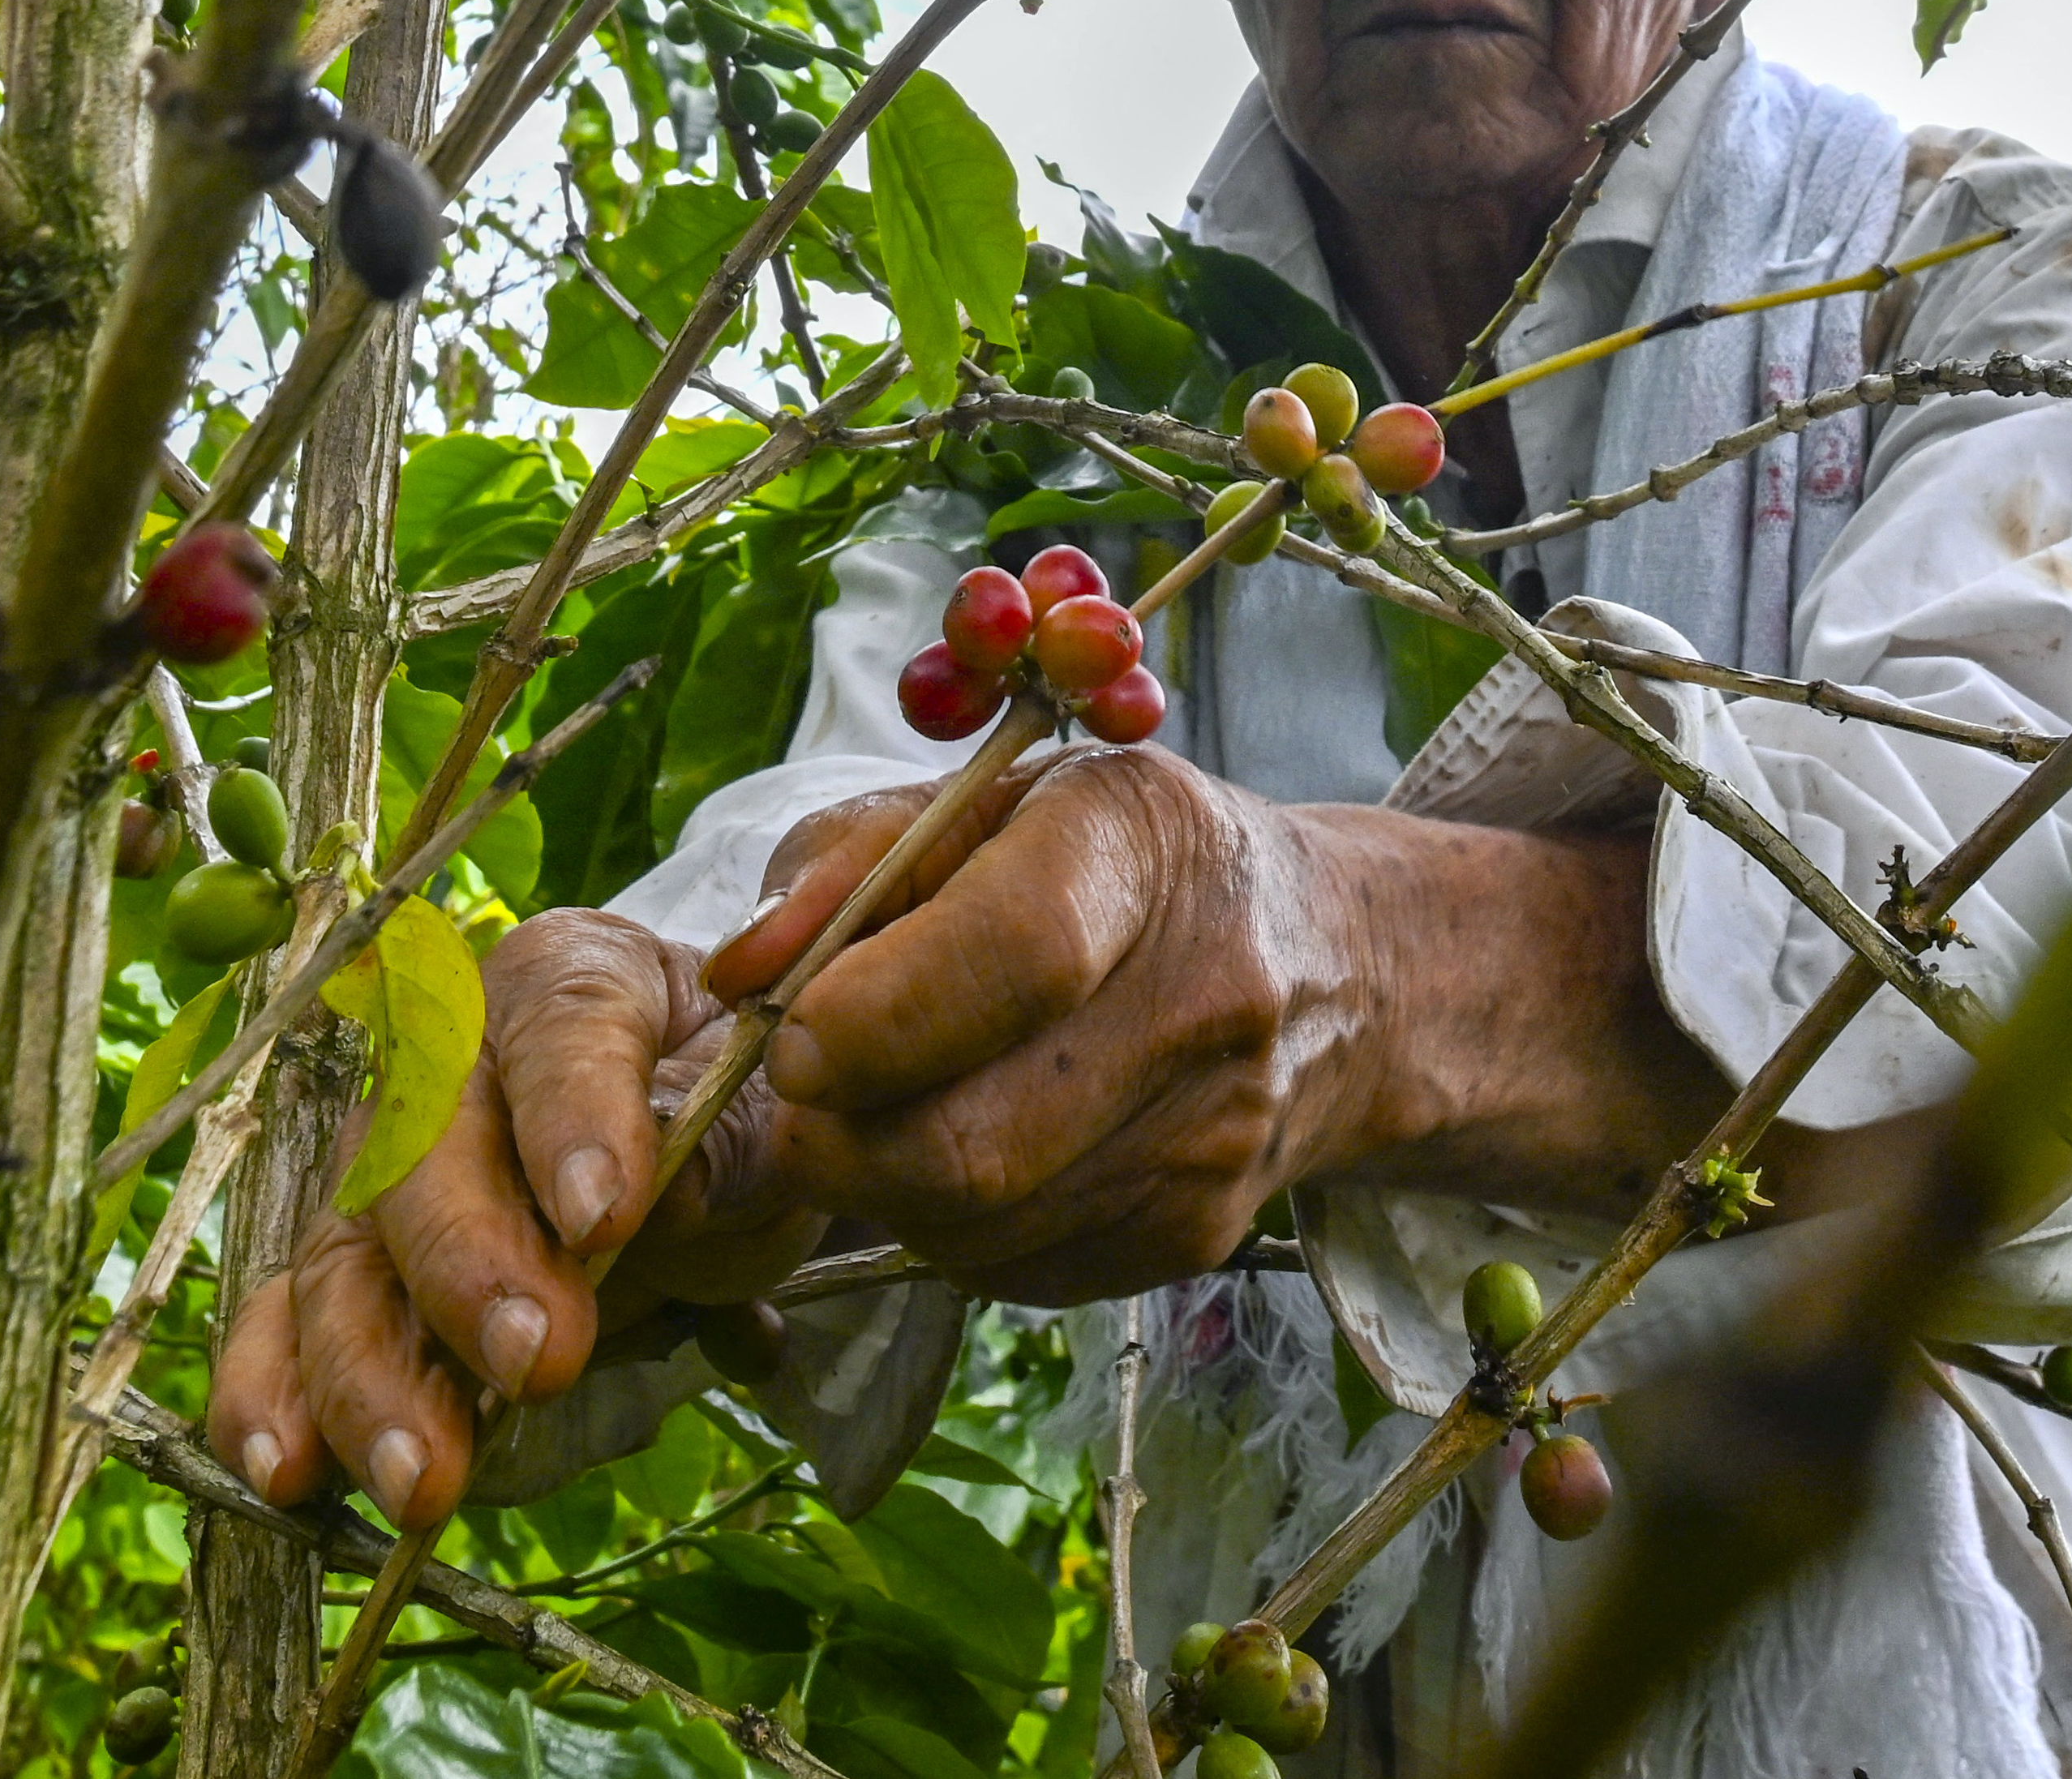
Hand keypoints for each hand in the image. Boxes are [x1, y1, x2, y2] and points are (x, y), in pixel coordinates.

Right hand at [200, 896, 828, 1526]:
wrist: (713, 1164)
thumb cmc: (739, 1112)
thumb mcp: (770, 1118)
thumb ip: (728, 1146)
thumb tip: (657, 1201)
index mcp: (569, 979)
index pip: (561, 1032)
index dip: (575, 1120)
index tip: (606, 1217)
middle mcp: (449, 1065)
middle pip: (423, 1151)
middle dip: (470, 1265)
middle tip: (538, 1361)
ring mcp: (385, 1176)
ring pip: (346, 1258)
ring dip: (372, 1373)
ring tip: (423, 1478)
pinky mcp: (356, 1275)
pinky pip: (287, 1326)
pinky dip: (276, 1398)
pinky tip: (290, 1474)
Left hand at [711, 743, 1420, 1293]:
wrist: (1331, 968)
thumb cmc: (1114, 865)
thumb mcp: (986, 801)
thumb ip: (844, 863)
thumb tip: (740, 978)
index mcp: (1143, 845)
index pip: (1015, 955)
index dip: (878, 1018)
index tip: (790, 1041)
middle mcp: (1203, 998)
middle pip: (970, 1143)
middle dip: (838, 1138)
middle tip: (800, 1092)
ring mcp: (1209, 1138)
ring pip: (970, 1227)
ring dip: (884, 1186)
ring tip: (894, 1105)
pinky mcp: (1193, 1236)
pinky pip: (1008, 1270)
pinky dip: (951, 1225)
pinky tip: (977, 1143)